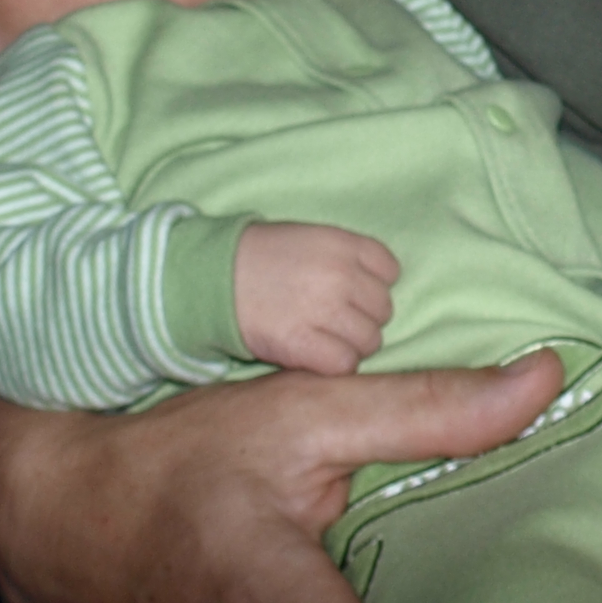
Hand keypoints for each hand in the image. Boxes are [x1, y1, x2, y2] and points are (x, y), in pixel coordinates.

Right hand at [235, 220, 399, 370]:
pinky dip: (334, 364)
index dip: (373, 285)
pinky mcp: (303, 344)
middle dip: (362, 317)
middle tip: (332, 319)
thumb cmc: (261, 258)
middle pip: (383, 309)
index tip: (352, 292)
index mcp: (342, 244)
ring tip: (323, 337)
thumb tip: (379, 286)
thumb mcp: (309, 239)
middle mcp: (340, 275)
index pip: (390, 270)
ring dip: (351, 344)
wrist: (211, 278)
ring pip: (370, 340)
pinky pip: (345, 364)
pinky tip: (315, 354)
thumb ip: (347, 257)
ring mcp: (323, 310)